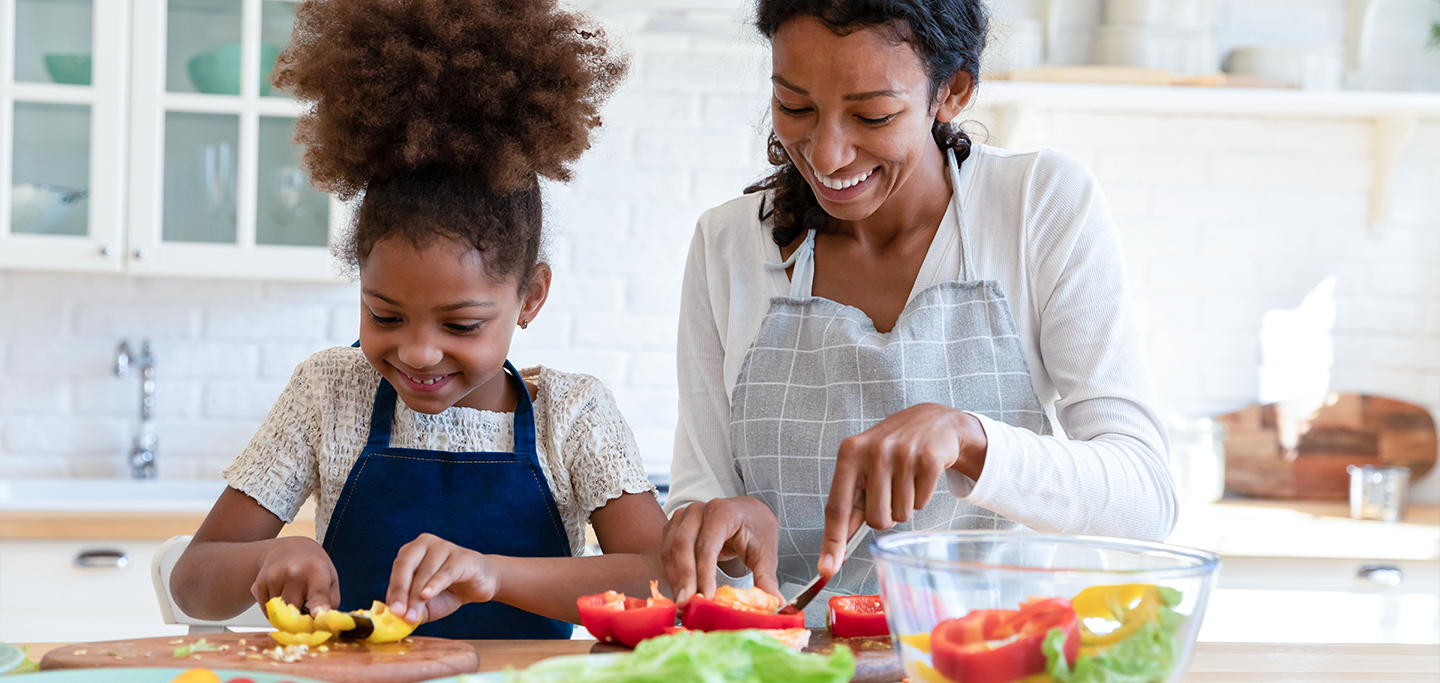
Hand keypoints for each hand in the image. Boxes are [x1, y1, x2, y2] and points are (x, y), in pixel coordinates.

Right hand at [251, 536, 340, 614]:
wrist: (287, 548)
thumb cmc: (312, 565)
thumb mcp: (331, 578)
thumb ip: (330, 603)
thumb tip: (322, 623)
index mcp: (316, 570)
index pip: (318, 592)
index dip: (318, 605)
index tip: (318, 615)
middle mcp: (293, 572)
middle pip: (295, 612)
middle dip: (301, 617)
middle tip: (306, 604)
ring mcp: (273, 578)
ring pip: (280, 614)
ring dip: (287, 613)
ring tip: (294, 593)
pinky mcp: (258, 585)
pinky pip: (268, 611)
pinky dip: (275, 610)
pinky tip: (282, 593)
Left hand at [387, 533, 496, 623]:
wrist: (480, 584)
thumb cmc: (449, 591)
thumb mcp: (424, 603)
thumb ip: (408, 607)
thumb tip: (392, 616)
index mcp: (412, 551)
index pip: (398, 569)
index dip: (394, 591)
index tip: (393, 612)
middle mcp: (425, 543)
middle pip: (406, 565)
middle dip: (402, 592)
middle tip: (400, 614)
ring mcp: (445, 547)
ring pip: (425, 572)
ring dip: (417, 597)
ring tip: (414, 616)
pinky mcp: (462, 557)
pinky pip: (445, 572)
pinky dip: (434, 585)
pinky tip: (427, 595)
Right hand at [661, 497, 779, 606]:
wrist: (747, 512)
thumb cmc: (755, 528)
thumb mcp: (765, 551)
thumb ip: (766, 577)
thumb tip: (776, 603)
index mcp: (722, 512)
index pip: (707, 545)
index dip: (704, 574)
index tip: (706, 598)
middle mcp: (698, 511)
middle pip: (683, 546)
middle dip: (685, 579)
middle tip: (687, 606)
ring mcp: (683, 516)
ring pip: (671, 550)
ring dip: (676, 579)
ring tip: (683, 605)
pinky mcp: (674, 527)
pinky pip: (667, 552)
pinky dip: (672, 574)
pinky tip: (680, 592)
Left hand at [820, 404, 986, 574]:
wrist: (933, 422)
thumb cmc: (892, 450)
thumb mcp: (864, 466)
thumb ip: (850, 503)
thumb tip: (836, 546)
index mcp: (850, 453)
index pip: (837, 507)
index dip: (832, 541)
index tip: (827, 568)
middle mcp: (873, 451)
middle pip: (876, 520)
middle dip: (885, 515)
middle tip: (890, 491)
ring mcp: (902, 454)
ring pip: (901, 515)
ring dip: (905, 505)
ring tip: (906, 479)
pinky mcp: (929, 459)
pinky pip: (922, 504)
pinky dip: (922, 497)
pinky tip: (920, 476)